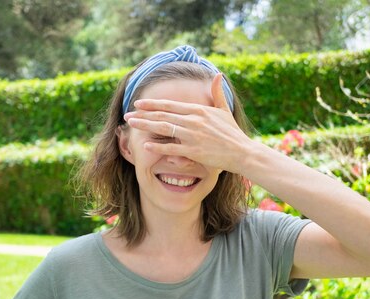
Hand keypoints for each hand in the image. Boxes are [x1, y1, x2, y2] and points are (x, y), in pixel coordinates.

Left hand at [123, 73, 254, 173]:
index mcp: (199, 110)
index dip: (152, 104)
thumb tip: (218, 75)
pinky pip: (171, 148)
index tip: (138, 103)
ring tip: (131, 125)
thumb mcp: (225, 110)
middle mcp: (193, 120)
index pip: (170, 105)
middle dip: (142, 115)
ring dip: (145, 126)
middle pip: (162, 115)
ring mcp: (193, 135)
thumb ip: (217, 93)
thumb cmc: (232, 133)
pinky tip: (145, 145)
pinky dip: (158, 146)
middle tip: (127, 115)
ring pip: (163, 128)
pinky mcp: (194, 151)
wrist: (242, 152)